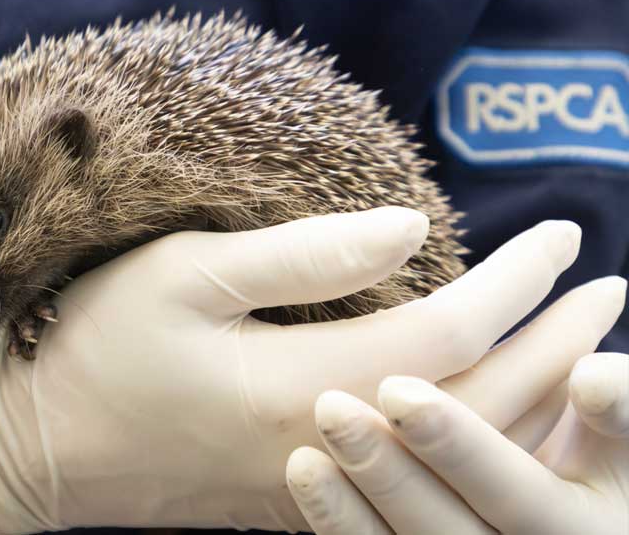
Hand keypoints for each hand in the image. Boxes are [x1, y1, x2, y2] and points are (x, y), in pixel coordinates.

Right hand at [0, 208, 611, 532]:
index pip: (452, 332)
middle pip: (475, 403)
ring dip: (528, 398)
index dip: (519, 281)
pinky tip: (486, 406)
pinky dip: (466, 433)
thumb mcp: (185, 275)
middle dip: (555, 346)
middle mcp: (327, 447)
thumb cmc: (99, 343)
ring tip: (575, 353)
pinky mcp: (294, 493)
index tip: (563, 231)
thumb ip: (304, 256)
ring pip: (453, 450)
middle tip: (610, 294)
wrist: (37, 444)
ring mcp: (313, 482)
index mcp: (303, 387)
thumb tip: (416, 230)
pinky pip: (411, 472)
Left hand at [286, 351, 628, 533]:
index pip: (513, 492)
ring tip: (303, 450)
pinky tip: (304, 474)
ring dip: (349, 505)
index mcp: (581, 527)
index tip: (395, 389)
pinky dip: (340, 525)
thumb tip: (590, 379)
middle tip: (331, 407)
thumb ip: (619, 410)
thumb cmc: (607, 463)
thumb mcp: (624, 443)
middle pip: (448, 529)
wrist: (571, 521)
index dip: (458, 446)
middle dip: (388, 469)